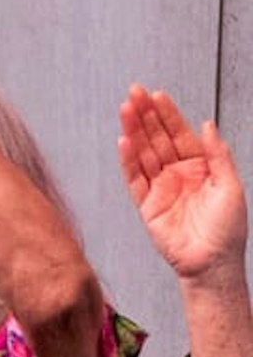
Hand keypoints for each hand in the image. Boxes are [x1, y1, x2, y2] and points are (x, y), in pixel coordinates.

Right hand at [118, 85, 245, 280]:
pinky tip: (124, 141)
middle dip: (146, 116)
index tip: (157, 95)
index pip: (180, 134)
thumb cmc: (227, 230)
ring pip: (143, 153)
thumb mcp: (231, 185)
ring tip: (125, 110)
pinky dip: (128, 160)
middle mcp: (178, 174)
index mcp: (200, 167)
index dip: (168, 114)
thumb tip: (207, 126)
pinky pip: (134, 179)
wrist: (212, 262)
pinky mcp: (146, 206)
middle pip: (158, 139)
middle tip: (134, 93)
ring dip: (134, 131)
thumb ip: (217, 155)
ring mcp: (161, 189)